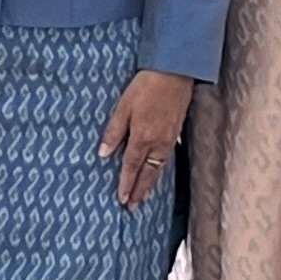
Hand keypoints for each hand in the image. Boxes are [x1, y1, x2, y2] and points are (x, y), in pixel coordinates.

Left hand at [98, 67, 194, 209]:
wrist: (174, 72)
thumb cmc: (145, 86)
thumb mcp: (123, 106)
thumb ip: (114, 131)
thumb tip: (103, 154)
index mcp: (142, 137)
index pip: (132, 166)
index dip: (126, 184)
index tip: (122, 200)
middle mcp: (157, 142)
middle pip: (148, 173)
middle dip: (140, 191)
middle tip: (133, 207)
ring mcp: (169, 138)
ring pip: (159, 168)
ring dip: (151, 184)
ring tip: (145, 197)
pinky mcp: (176, 132)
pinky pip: (167, 158)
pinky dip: (161, 170)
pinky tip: (158, 173)